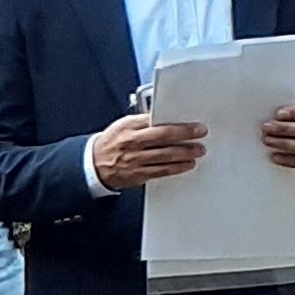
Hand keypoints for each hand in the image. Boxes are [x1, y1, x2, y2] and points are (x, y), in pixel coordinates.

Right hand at [86, 113, 205, 188]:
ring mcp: (135, 160)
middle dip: (186, 137)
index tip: (195, 126)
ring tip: (197, 151)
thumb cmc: (112, 143)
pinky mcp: (138, 174)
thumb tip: (168, 120)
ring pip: (165, 156)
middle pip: (164, 138)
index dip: (180, 125)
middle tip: (200, 137)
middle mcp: (132, 143)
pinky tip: (186, 165)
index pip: (158, 123)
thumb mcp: (124, 125)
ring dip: (185, 154)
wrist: (94, 164)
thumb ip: (144, 122)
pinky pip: (161, 171)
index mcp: (129, 127)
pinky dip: (176, 168)